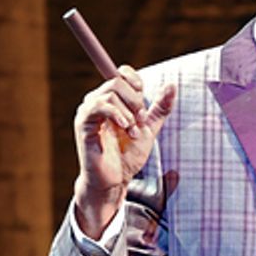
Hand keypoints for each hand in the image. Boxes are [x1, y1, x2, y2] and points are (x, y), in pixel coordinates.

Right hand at [72, 65, 174, 237]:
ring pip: (110, 93)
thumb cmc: (127, 157)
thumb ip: (160, 109)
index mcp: (110, 100)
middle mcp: (96, 102)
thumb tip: (172, 85)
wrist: (114, 181)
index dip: (135, 81)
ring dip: (129, 112)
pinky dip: (117, 114)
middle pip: (117, 81)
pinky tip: (125, 127)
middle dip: (135, 101)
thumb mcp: (149, 129)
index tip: (144, 100)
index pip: (120, 74)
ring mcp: (87, 112)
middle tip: (141, 121)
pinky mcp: (83, 124)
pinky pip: (99, 106)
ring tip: (133, 132)